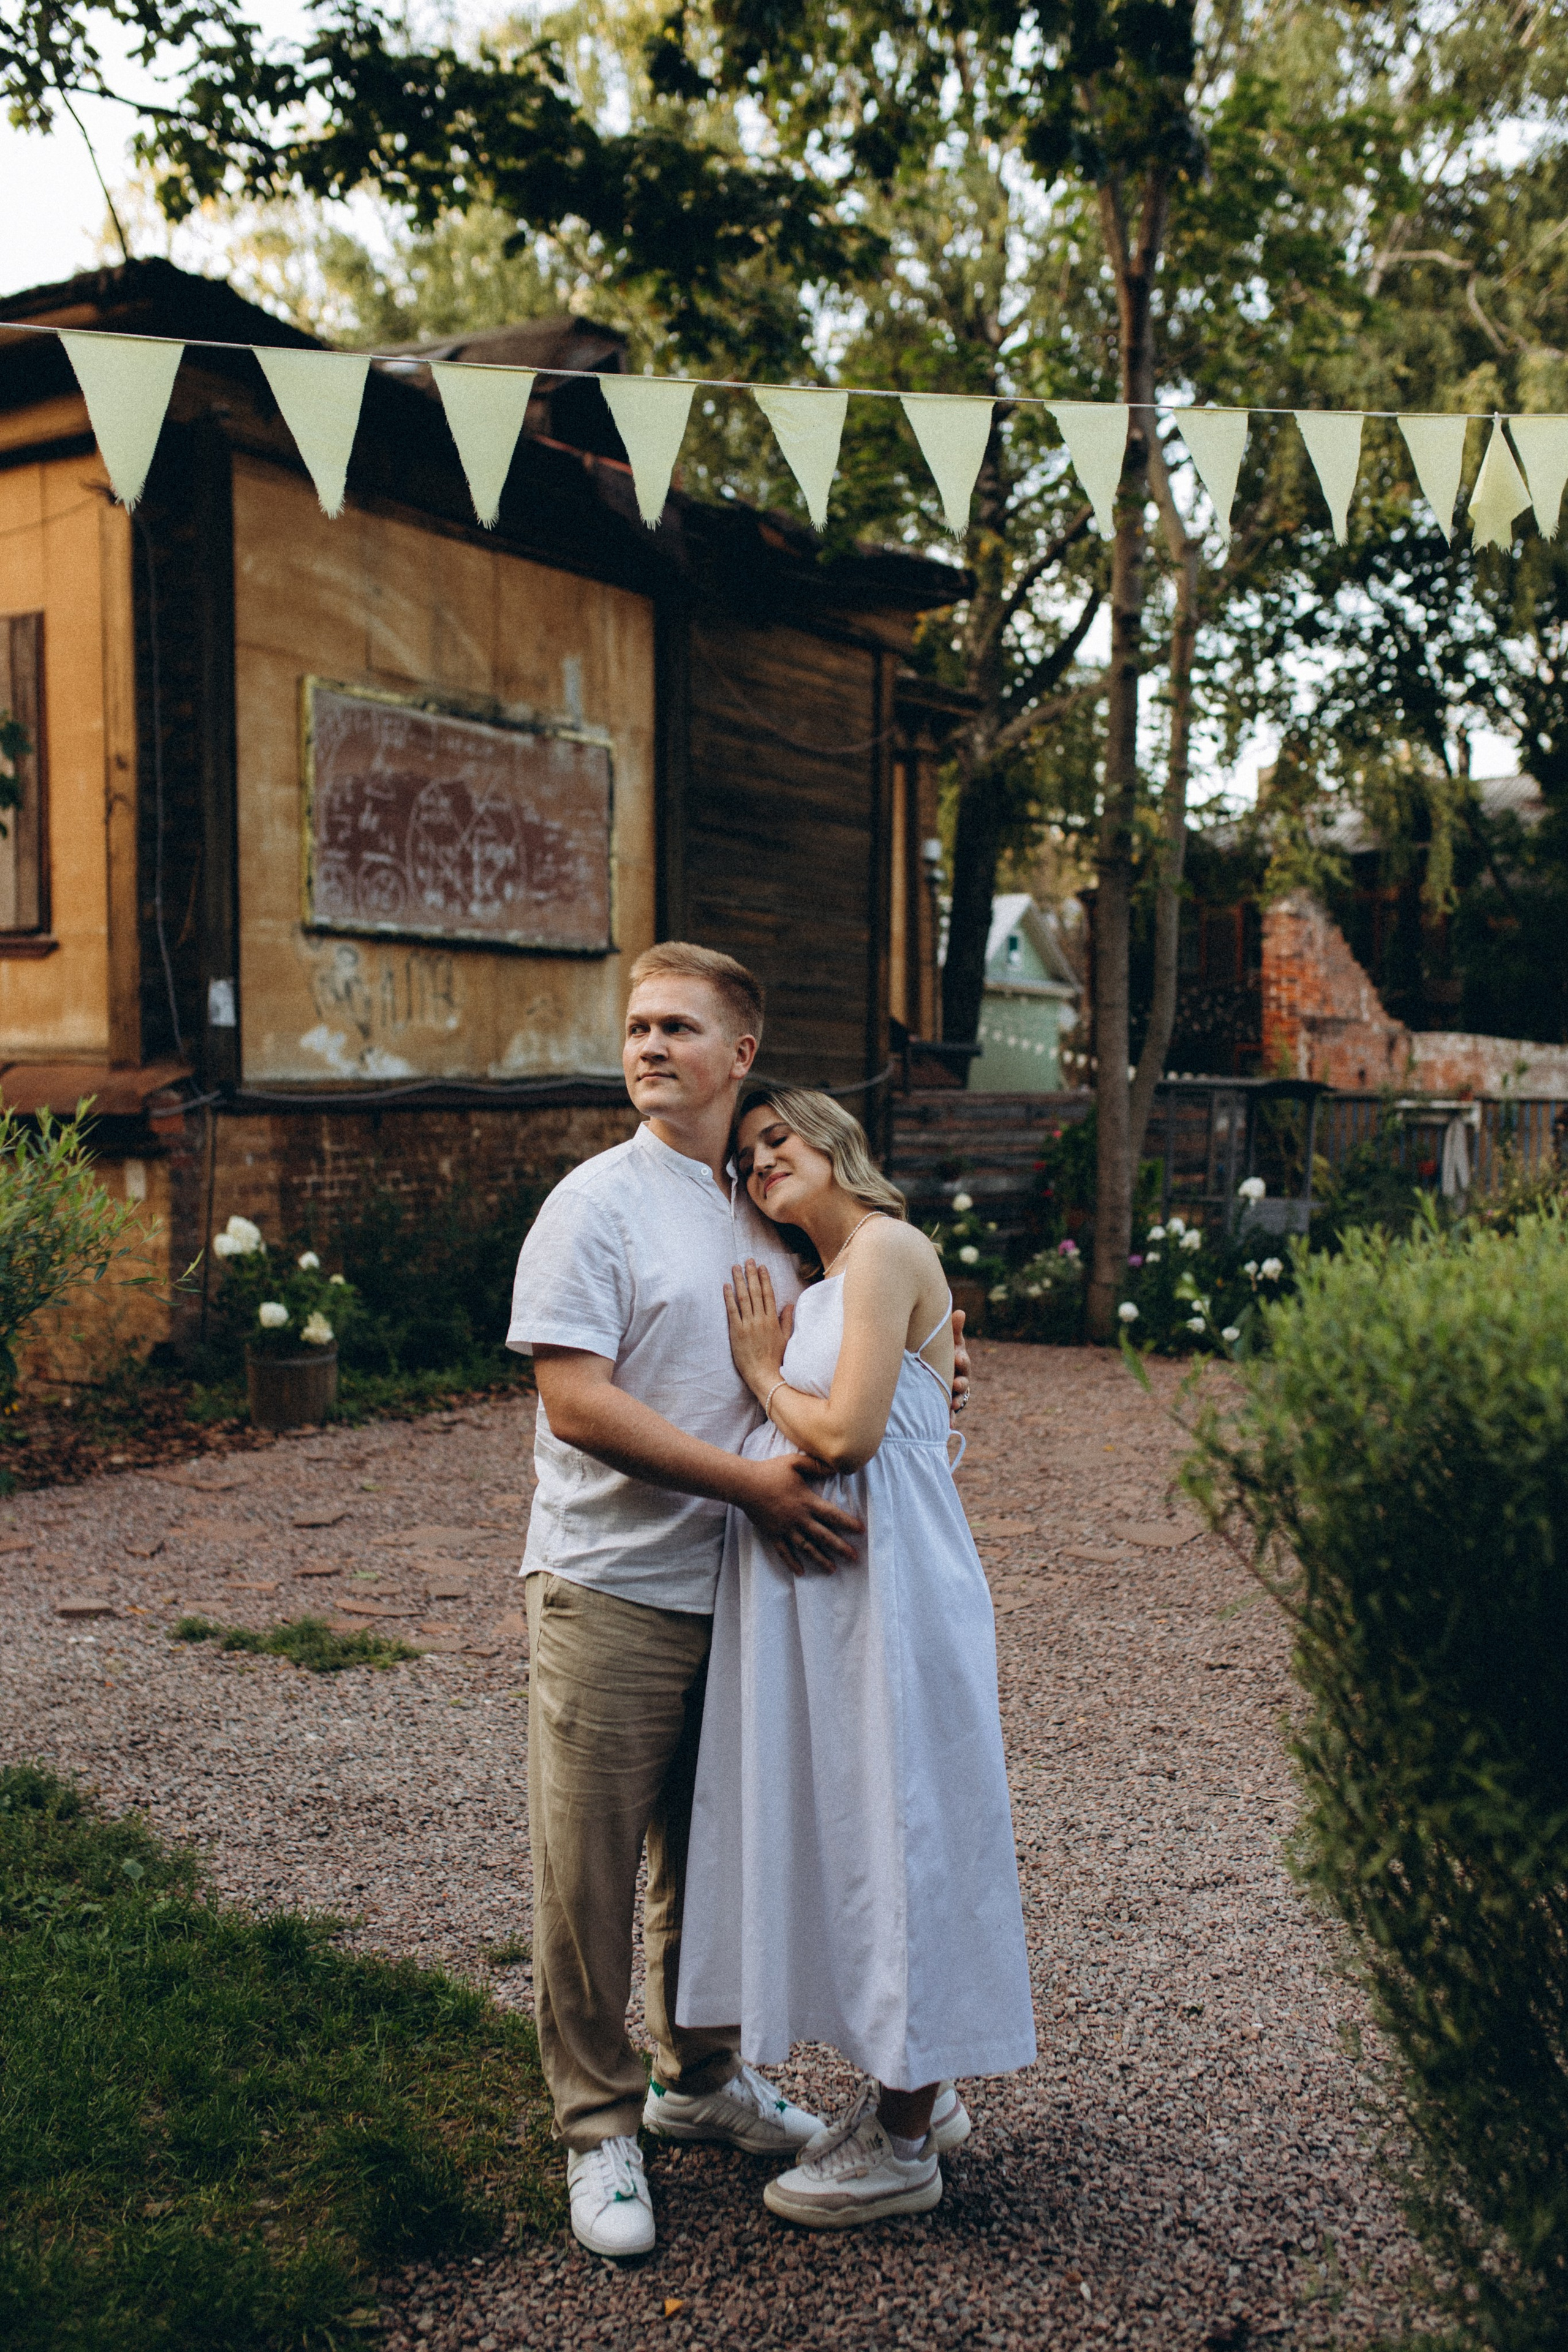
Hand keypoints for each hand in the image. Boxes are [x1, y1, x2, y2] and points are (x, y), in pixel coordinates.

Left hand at [725, 1259, 786, 1399]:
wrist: (765, 1375)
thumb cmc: (776, 1359)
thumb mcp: (785, 1338)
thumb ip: (786, 1320)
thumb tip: (789, 1304)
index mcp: (772, 1320)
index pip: (768, 1294)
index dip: (764, 1279)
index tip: (761, 1266)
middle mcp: (760, 1319)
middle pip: (755, 1292)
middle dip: (751, 1274)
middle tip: (747, 1260)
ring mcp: (748, 1325)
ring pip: (743, 1298)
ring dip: (739, 1281)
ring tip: (735, 1268)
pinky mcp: (736, 1332)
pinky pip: (732, 1311)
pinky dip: (728, 1298)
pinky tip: (726, 1286)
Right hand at [739, 1452, 862, 1573]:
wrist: (744, 1484)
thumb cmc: (770, 1471)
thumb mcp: (795, 1463)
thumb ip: (816, 1465)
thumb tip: (836, 1467)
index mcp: (807, 1501)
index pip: (832, 1515)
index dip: (848, 1523)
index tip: (861, 1530)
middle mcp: (799, 1518)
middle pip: (823, 1536)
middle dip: (840, 1547)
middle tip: (854, 1558)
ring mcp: (786, 1529)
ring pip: (806, 1548)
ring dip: (820, 1559)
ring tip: (833, 1570)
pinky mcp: (773, 1534)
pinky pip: (784, 1552)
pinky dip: (792, 1563)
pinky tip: (801, 1572)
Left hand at [951, 1306, 970, 1420]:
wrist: (940, 1370)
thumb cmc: (945, 1351)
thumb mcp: (950, 1340)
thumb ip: (954, 1329)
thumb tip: (959, 1312)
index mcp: (959, 1361)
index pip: (963, 1361)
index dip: (961, 1360)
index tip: (958, 1358)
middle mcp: (960, 1378)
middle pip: (962, 1382)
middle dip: (960, 1383)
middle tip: (956, 1384)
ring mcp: (955, 1392)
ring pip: (958, 1398)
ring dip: (956, 1402)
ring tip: (952, 1404)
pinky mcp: (948, 1405)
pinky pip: (950, 1414)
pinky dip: (950, 1419)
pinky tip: (948, 1425)